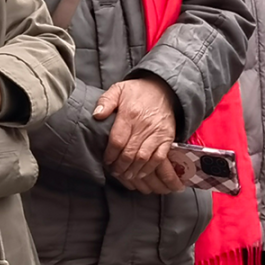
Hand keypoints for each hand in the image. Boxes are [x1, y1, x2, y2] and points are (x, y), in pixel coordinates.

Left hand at [93, 77, 183, 193]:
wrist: (164, 89)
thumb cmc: (138, 92)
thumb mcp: (119, 89)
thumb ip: (106, 101)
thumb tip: (97, 115)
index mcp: (130, 114)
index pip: (117, 141)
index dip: (110, 155)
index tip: (106, 161)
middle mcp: (144, 125)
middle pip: (129, 153)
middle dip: (119, 166)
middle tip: (114, 171)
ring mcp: (157, 133)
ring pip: (143, 158)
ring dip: (132, 170)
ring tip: (125, 174)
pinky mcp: (167, 138)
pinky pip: (159, 158)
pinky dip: (149, 168)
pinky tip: (140, 173)